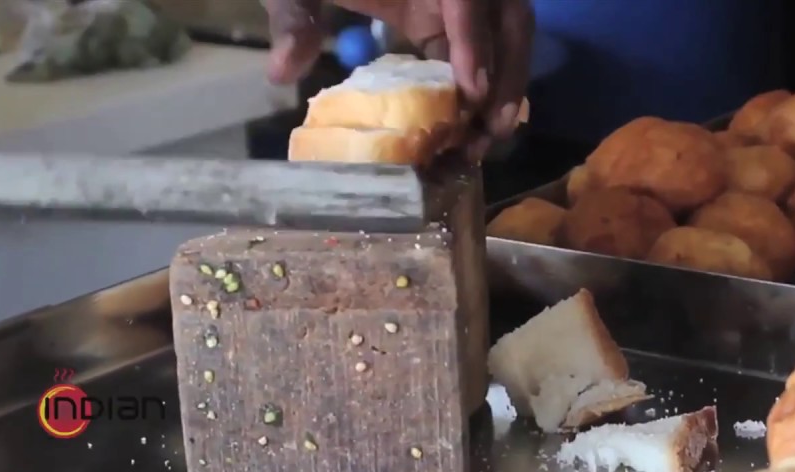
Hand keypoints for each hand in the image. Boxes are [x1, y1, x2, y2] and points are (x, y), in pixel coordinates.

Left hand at [265, 0, 533, 139]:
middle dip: (509, 74)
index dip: (475, 42)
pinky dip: (489, 83)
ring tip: (490, 135)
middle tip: (492, 129)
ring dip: (509, 84)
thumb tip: (283, 71)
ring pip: (512, 32)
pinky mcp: (453, 14)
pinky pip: (488, 46)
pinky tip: (475, 123)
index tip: (473, 91)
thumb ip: (294, 18)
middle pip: (511, 17)